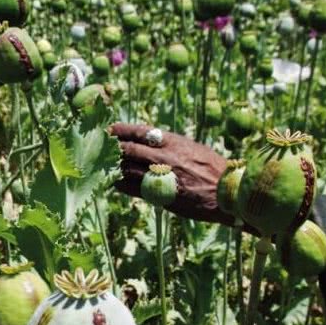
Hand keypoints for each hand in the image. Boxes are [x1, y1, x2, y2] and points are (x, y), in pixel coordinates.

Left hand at [110, 122, 231, 225]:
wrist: (228, 192)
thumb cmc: (212, 168)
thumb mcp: (191, 147)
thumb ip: (168, 144)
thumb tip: (146, 140)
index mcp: (173, 142)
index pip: (139, 131)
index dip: (120, 129)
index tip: (107, 128)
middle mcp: (164, 157)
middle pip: (128, 149)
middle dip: (111, 148)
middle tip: (97, 147)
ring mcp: (161, 177)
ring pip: (126, 169)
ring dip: (112, 167)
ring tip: (100, 164)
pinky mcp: (159, 195)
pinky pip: (132, 189)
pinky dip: (119, 184)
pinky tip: (112, 182)